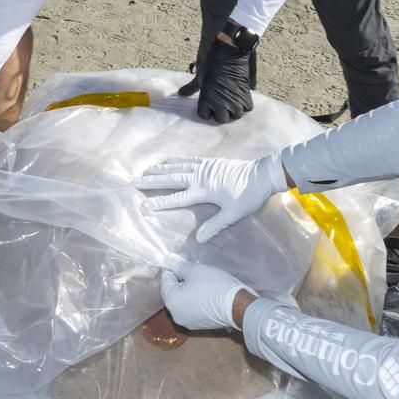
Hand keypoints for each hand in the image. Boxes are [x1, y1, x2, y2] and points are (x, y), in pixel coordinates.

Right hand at [136, 154, 287, 241]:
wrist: (262, 175)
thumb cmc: (248, 196)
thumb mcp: (233, 214)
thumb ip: (215, 225)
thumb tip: (200, 239)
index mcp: (204, 191)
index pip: (177, 198)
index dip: (160, 202)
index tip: (145, 204)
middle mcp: (200, 177)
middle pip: (172, 179)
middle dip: (154, 181)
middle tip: (136, 182)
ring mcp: (205, 168)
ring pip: (178, 167)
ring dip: (162, 169)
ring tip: (147, 170)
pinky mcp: (210, 162)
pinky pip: (188, 160)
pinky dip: (176, 160)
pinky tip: (168, 160)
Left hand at [160, 258, 253, 330]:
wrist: (236, 306)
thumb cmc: (214, 286)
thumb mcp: (195, 270)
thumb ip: (179, 265)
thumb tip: (168, 259)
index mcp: (171, 301)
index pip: (165, 279)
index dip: (173, 266)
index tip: (183, 258)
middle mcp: (175, 314)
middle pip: (172, 291)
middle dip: (179, 278)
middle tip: (191, 267)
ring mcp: (187, 321)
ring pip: (181, 300)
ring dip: (186, 289)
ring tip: (198, 278)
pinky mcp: (198, 325)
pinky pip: (190, 308)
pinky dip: (193, 299)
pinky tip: (204, 291)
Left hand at [194, 41, 252, 123]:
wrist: (228, 50)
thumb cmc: (211, 60)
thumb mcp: (200, 75)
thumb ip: (192, 87)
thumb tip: (181, 93)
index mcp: (206, 100)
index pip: (205, 116)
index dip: (208, 109)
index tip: (210, 103)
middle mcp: (220, 105)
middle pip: (222, 119)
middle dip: (222, 112)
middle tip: (223, 101)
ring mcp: (234, 102)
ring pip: (236, 115)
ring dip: (235, 109)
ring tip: (233, 100)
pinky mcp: (246, 95)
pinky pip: (248, 108)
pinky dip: (245, 103)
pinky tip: (242, 96)